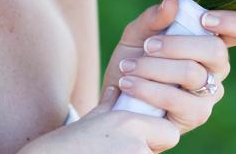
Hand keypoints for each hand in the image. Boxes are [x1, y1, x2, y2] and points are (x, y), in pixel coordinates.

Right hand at [18, 86, 180, 153]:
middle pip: (160, 153)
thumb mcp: (90, 121)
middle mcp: (137, 147)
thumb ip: (109, 105)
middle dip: (148, 151)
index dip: (157, 137)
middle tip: (120, 150)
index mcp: (130, 124)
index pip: (170, 133)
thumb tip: (116, 89)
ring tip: (109, 153)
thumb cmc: (66, 146)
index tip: (142, 140)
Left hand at [101, 0, 235, 134]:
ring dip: (154, 67)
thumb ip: (154, 17)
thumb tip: (172, 1)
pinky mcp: (195, 116)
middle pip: (217, 50)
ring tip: (128, 66)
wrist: (118, 91)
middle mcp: (216, 66)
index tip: (204, 19)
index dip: (234, 22)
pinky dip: (148, 89)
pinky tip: (129, 83)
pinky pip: (177, 100)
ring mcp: (209, 92)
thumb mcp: (138, 32)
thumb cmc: (135, 56)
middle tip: (148, 45)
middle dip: (177, 45)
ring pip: (193, 73)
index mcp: (209, 38)